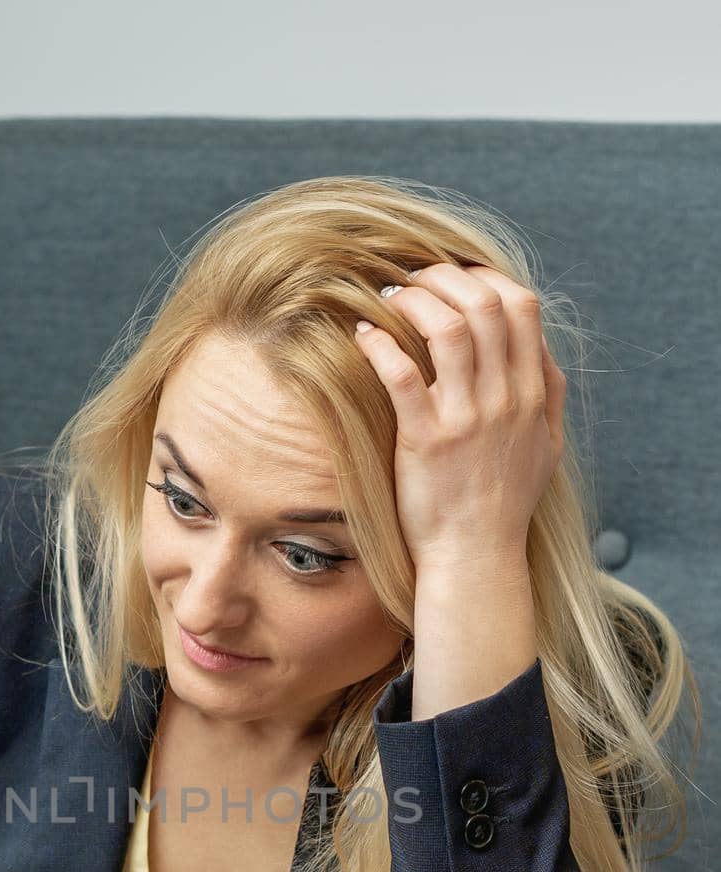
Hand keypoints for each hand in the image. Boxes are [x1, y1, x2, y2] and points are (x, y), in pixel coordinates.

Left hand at [354, 263, 565, 577]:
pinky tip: (363, 336)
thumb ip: (548, 394)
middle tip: (413, 277)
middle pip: (483, 304)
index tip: (456, 275)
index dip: (486, 277)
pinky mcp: (426, 441)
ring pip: (445, 328)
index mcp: (530, 393)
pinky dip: (379, 344)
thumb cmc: (506, 504)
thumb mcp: (547, 447)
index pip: (520, 306)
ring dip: (412, 300)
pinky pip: (401, 374)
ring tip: (387, 298)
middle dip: (444, 277)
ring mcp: (466, 419)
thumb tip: (543, 349)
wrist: (476, 556)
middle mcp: (504, 399)